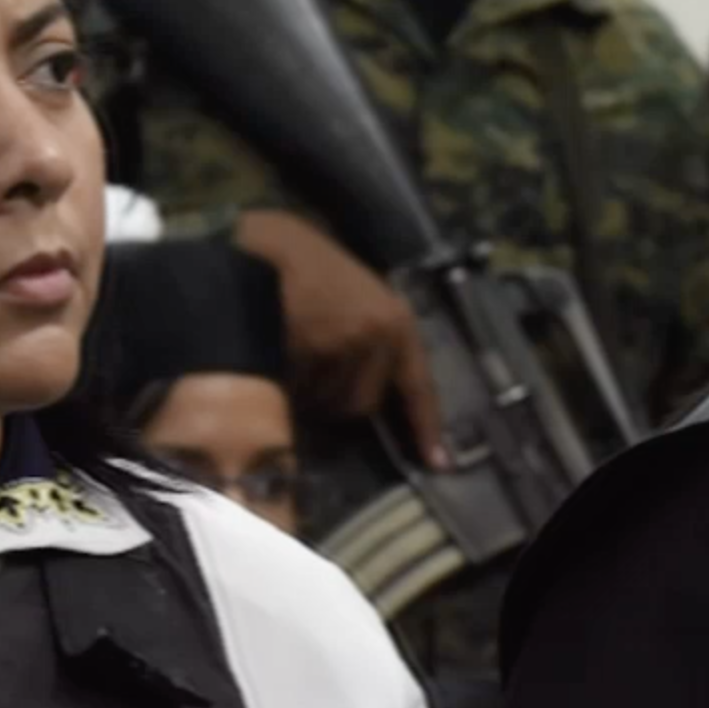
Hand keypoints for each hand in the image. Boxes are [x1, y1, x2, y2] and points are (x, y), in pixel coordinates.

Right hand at [234, 210, 445, 469]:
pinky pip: (298, 391)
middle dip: (338, 400)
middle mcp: (376, 337)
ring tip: (294, 350)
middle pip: (362, 405)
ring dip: (309, 392)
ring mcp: (339, 346)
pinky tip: (278, 351)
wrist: (270, 245)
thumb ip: (374, 341)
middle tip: (317, 373)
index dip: (426, 426)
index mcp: (398, 322)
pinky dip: (287, 383)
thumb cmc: (315, 266)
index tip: (438, 463)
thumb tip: (372, 401)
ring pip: (325, 402)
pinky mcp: (304, 353)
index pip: (419, 385)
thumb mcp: (361, 298)